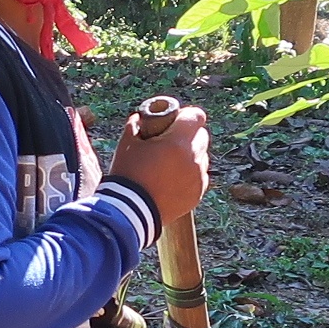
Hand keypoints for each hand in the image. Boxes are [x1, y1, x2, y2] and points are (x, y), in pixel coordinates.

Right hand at [110, 102, 209, 228]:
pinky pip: (200, 176)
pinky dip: (190, 174)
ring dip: (191, 155)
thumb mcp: (126, 144)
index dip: (185, 115)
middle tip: (170, 142)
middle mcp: (195, 157)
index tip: (173, 121)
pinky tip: (172, 180)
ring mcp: (199, 177)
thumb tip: (139, 118)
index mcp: (178, 141)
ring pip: (202, 156)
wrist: (131, 212)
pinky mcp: (198, 193)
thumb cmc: (128, 174)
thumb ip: (135, 126)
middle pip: (201, 135)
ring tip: (170, 165)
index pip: (196, 115)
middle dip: (188, 135)